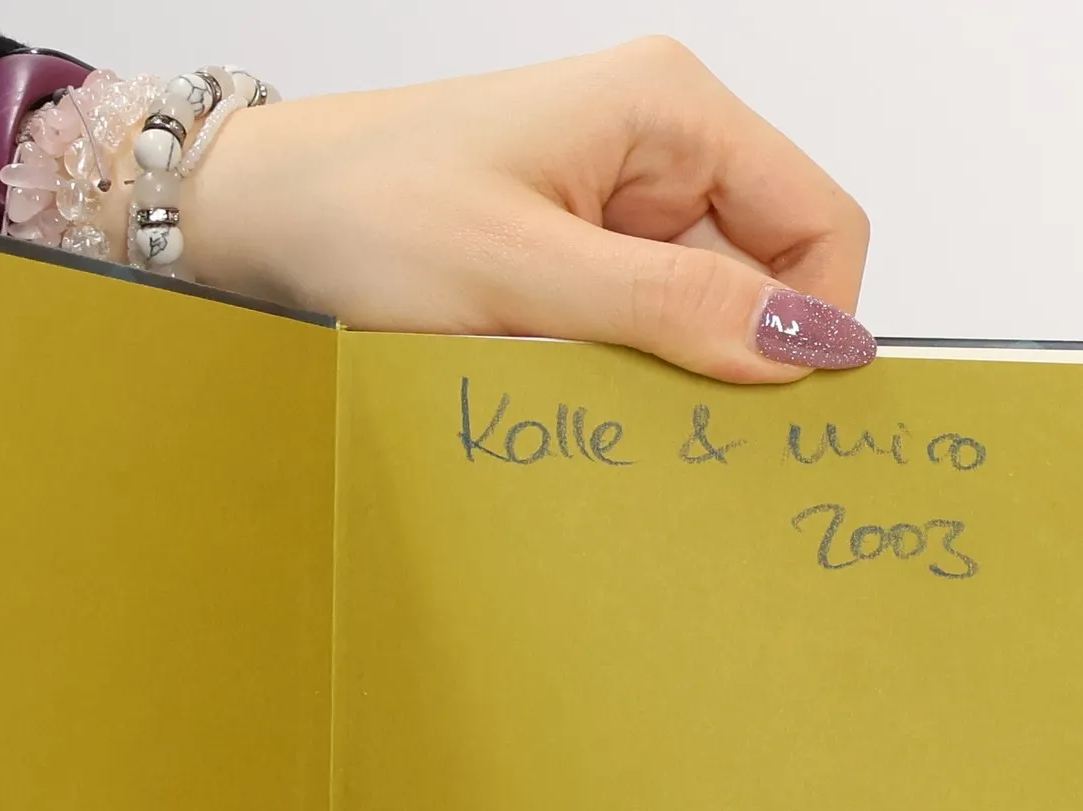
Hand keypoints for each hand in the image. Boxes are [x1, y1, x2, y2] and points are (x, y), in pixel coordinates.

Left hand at [185, 38, 873, 380]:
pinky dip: (620, 371)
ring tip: (586, 394)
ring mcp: (620, 203)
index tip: (771, 413)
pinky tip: (565, 387)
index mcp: (670, 110)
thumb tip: (803, 347)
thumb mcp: (523, 272)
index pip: (821, 223)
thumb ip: (669, 311)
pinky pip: (643, 327)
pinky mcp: (580, 253)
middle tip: (669, 427)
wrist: (261, 216)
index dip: (816, 323)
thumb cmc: (365, 209)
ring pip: (704, 314)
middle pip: (768, 275)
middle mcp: (660, 147)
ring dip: (665, 372)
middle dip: (733, 358)